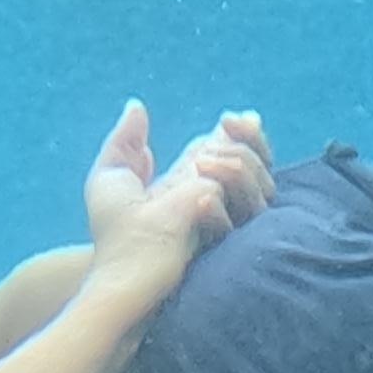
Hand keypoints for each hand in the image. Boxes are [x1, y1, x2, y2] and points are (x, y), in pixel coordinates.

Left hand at [82, 100, 270, 253]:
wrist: (117, 266)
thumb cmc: (113, 227)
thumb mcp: (112, 172)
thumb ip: (126, 138)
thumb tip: (137, 106)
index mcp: (196, 176)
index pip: (236, 149)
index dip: (244, 132)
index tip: (229, 118)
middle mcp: (217, 195)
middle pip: (259, 163)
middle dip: (247, 141)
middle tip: (223, 126)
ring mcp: (224, 218)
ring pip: (260, 186)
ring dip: (238, 166)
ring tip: (201, 166)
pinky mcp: (224, 242)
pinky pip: (242, 217)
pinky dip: (222, 204)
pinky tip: (200, 200)